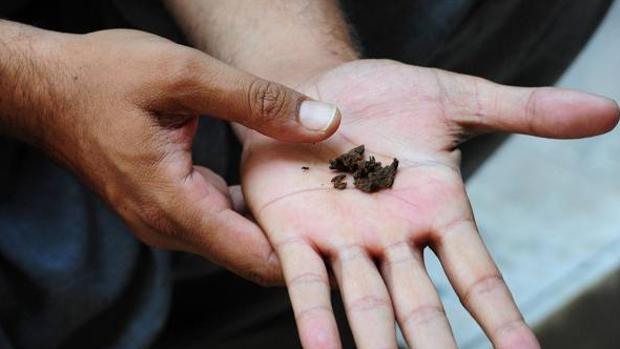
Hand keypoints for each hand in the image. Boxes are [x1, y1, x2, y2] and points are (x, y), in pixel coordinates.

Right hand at [4, 26, 342, 283]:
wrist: (46, 88)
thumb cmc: (102, 76)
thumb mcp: (186, 75)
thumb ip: (258, 101)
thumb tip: (323, 120)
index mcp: (173, 202)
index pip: (255, 257)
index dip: (307, 255)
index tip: (349, 239)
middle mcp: (168, 225)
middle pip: (251, 256)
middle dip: (301, 240)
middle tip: (347, 213)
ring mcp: (165, 220)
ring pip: (236, 241)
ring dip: (277, 223)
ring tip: (320, 196)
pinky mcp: (165, 207)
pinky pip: (219, 221)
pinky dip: (250, 209)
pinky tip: (274, 182)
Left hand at [240, 60, 618, 347]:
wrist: (318, 86)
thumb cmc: (387, 97)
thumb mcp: (457, 99)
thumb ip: (523, 111)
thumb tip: (607, 111)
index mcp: (437, 212)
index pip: (477, 276)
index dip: (501, 317)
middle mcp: (393, 238)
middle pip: (421, 306)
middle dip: (436, 346)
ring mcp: (343, 239)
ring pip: (366, 305)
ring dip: (378, 345)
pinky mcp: (295, 232)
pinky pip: (307, 283)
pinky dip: (316, 319)